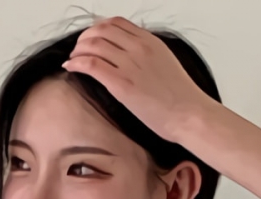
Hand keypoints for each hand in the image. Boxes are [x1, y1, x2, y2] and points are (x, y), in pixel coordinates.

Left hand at [62, 16, 211, 142]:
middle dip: (84, 39)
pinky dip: (77, 63)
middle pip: (101, 31)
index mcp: (149, 41)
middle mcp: (138, 48)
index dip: (98, 29)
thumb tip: (132, 59)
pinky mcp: (122, 84)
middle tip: (78, 50)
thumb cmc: (181, 98)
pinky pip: (91, 65)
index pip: (116, 23)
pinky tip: (71, 67)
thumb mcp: (166, 65)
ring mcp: (129, 65)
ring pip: (93, 45)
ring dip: (77, 51)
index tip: (91, 40)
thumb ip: (148, 57)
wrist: (189, 114)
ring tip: (73, 60)